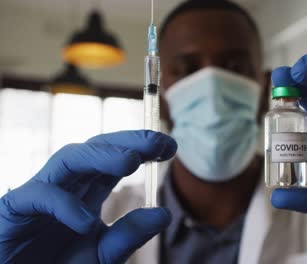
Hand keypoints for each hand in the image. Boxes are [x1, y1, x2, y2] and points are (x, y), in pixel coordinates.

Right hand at [0, 130, 176, 263]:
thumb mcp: (103, 256)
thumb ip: (128, 237)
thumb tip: (163, 214)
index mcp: (88, 193)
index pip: (116, 161)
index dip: (141, 148)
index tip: (170, 147)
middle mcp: (67, 186)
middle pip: (96, 149)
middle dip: (127, 141)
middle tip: (158, 142)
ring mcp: (41, 194)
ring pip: (69, 159)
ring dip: (100, 156)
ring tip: (130, 161)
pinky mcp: (14, 210)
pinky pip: (38, 196)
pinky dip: (63, 204)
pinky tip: (86, 221)